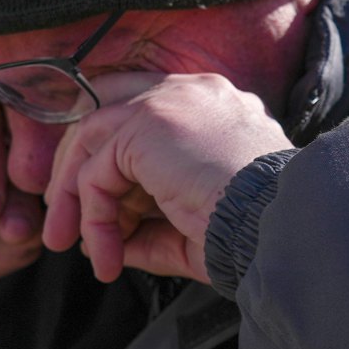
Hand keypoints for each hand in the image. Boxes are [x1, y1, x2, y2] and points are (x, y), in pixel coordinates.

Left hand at [43, 73, 293, 282]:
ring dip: (75, 199)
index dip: (107, 159)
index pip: (138, 113)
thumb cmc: (259, 234)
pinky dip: (94, 218)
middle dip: (76, 174)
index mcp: (211, 107)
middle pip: (103, 113)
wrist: (285, 228)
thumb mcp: (195, 228)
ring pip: (91, 140)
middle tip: (64, 229)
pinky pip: (97, 172)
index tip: (98, 208)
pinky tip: (107, 256)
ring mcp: (168, 101)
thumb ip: (150, 228)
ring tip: (72, 247)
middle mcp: (190, 92)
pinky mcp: (148, 124)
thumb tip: (108, 244)